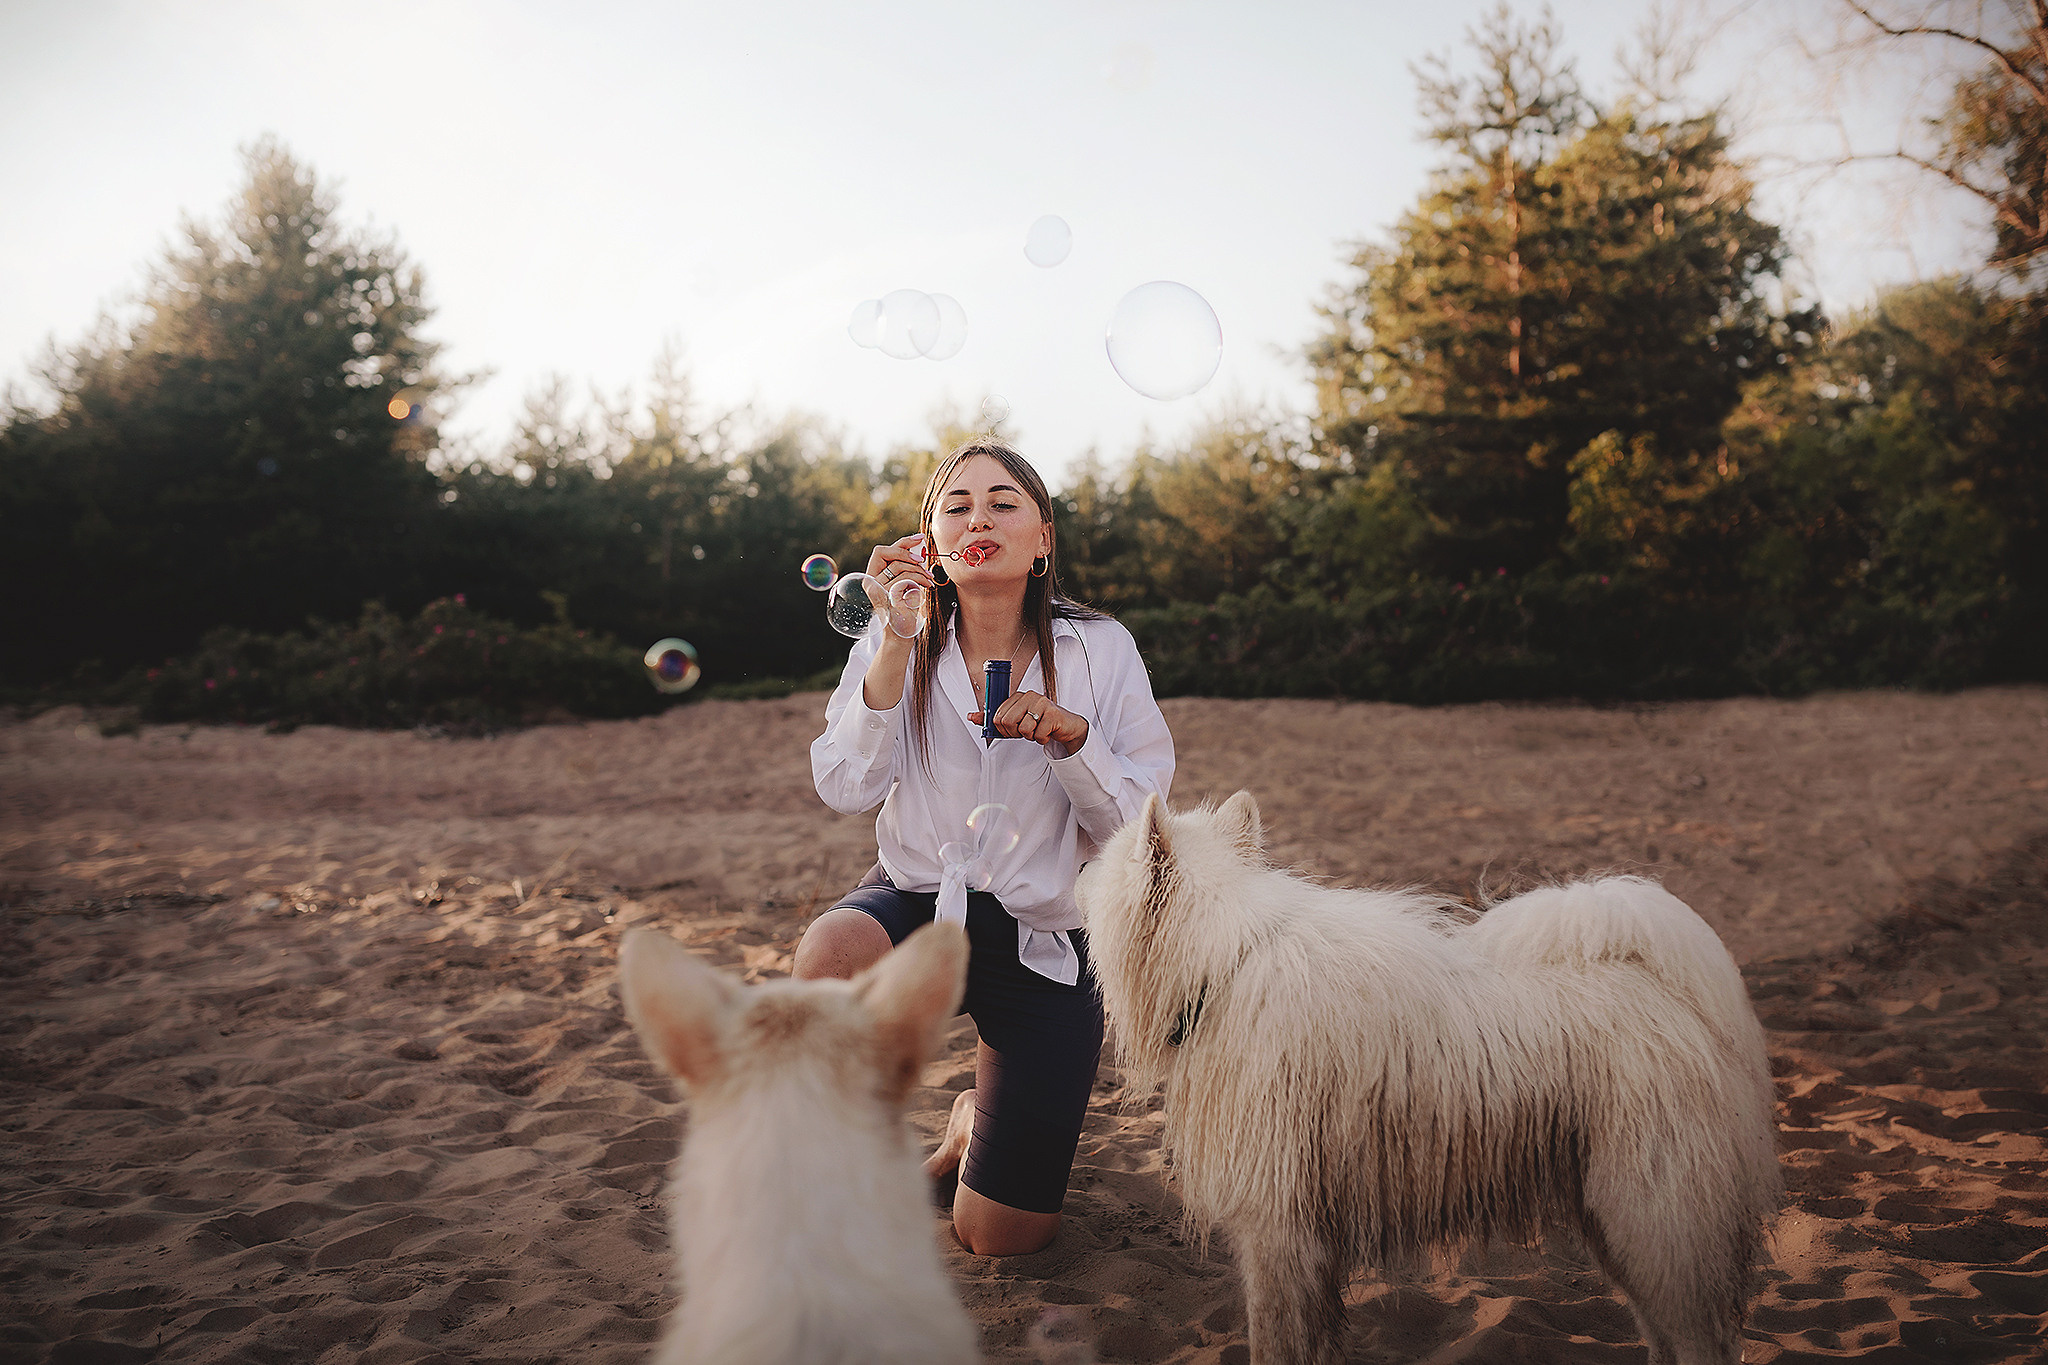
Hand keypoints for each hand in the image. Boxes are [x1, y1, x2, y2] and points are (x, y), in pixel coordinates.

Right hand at [864, 533, 935, 609]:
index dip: (901, 542)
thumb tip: (917, 548)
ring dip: (919, 570)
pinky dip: (921, 579)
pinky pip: (906, 579)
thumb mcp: (904, 585)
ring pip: (899, 566)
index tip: (919, 538)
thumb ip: (905, 569)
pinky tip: (928, 585)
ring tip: (929, 578)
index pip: (881, 552)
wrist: (902, 635)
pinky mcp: (888, 597)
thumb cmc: (905, 609)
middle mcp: (870, 583)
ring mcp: (877, 590)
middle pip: (888, 554)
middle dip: (909, 553)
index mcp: (871, 578)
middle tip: (924, 561)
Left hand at [969, 689, 1087, 750]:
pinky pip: (1038, 735)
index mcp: (1017, 696)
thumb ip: (993, 719)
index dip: (1004, 729)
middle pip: (1007, 722)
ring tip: (1038, 730)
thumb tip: (971, 717)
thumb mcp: (1015, 721)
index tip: (1014, 729)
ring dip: (1031, 736)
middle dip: (1016, 733)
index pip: (998, 716)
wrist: (1065, 726)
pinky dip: (1042, 739)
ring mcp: (1041, 703)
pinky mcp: (1052, 714)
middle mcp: (1029, 696)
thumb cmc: (1039, 722)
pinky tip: (1047, 731)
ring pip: (1023, 729)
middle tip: (1026, 731)